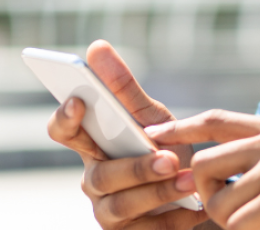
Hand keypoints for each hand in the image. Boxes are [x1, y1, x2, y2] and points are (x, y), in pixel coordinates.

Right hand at [46, 40, 209, 229]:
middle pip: (100, 176)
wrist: (197, 191)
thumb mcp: (152, 117)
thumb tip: (96, 46)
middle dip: (135, 167)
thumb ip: (124, 88)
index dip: (64, 118)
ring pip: (120, 205)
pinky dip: (174, 218)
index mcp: (92, 146)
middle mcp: (93, 180)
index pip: (62, 131)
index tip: (79, 101)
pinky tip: (195, 207)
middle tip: (168, 158)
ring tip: (189, 180)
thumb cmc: (165, 148)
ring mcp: (108, 211)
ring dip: (158, 192)